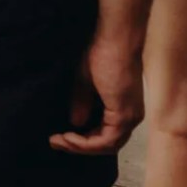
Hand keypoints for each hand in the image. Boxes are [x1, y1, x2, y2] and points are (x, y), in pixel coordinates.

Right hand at [52, 31, 144, 154]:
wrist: (113, 39)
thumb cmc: (100, 52)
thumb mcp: (85, 81)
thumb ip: (82, 102)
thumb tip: (76, 122)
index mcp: (124, 108)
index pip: (106, 135)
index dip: (83, 140)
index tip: (58, 136)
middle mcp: (131, 117)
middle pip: (107, 145)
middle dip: (80, 147)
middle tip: (55, 142)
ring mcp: (130, 117)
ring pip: (108, 145)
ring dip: (81, 146)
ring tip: (59, 140)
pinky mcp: (124, 115)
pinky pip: (107, 140)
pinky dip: (87, 142)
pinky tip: (69, 135)